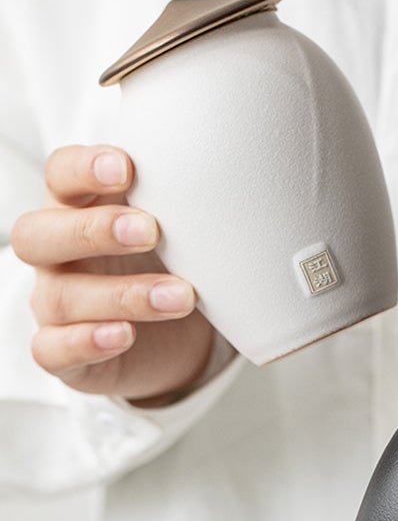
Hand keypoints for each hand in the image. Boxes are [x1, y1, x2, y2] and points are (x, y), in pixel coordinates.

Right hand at [10, 144, 216, 402]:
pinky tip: (125, 334)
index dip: (82, 169)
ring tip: (181, 296)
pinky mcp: (63, 353)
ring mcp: (56, 305)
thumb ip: (186, 205)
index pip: (60, 177)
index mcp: (81, 210)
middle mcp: (58, 256)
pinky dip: (87, 342)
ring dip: (124, 294)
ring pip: (60, 296)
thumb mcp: (180, 231)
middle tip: (151, 231)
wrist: (177, 339)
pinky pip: (52, 350)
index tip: (127, 168)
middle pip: (38, 234)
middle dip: (94, 230)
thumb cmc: (169, 267)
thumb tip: (236, 180)